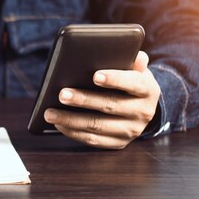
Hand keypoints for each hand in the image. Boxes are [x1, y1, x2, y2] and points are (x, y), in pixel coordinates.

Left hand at [44, 51, 160, 149]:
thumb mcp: (135, 69)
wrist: (141, 107)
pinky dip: (73, 132)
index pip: (133, 83)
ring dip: (71, 119)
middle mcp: (143, 112)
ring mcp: (131, 130)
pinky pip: (93, 140)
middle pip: (110, 105)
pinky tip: (58, 124)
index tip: (94, 75)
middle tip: (61, 94)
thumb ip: (133, 60)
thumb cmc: (130, 81)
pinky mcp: (118, 143)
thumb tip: (136, 54)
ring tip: (50, 113)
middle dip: (83, 100)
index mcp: (148, 90)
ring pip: (98, 125)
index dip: (115, 79)